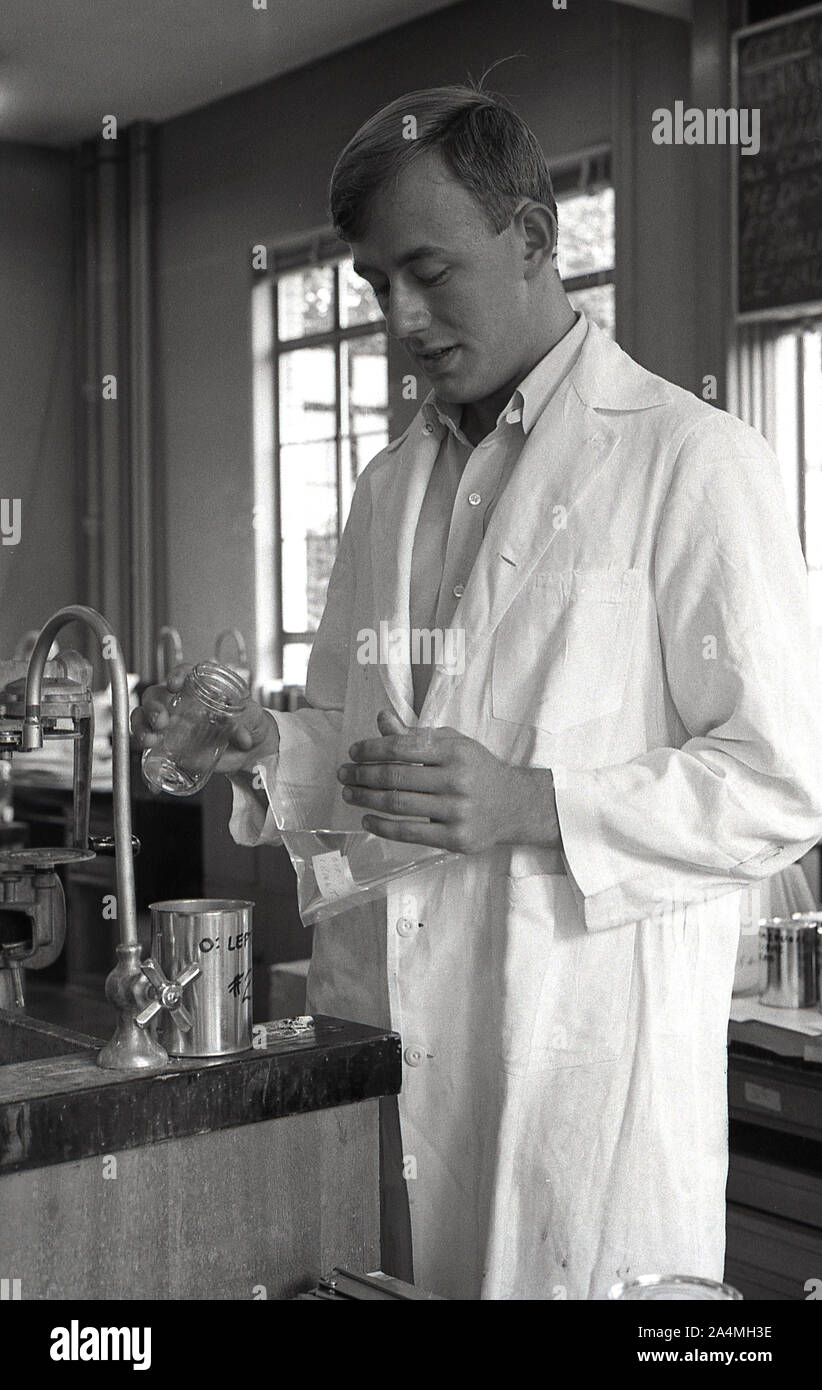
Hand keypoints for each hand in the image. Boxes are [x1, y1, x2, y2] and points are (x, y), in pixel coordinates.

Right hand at [130, 665, 279, 774]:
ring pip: (144, 721)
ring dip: (141, 729)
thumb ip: (247, 722)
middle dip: (152, 708)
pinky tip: (154, 780)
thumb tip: (241, 735)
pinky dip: (148, 767)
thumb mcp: (253, 718)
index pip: (183, 673)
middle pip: (155, 697)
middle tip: (160, 722)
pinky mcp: (171, 748)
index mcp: (201, 688)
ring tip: (150, 741)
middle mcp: (181, 704)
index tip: (174, 684)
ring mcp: (173, 726)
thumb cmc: (250, 723)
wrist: (251, 750)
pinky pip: (152, 755)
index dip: (176, 675)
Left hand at [336, 709, 559, 853]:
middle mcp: (457, 779)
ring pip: (398, 804)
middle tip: (343, 774)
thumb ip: (416, 735)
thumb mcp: (453, 744)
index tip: (353, 752)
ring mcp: (457, 811)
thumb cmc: (477, 770)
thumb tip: (381, 719)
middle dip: (362, 774)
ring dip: (365, 798)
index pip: (402, 746)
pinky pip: (408, 833)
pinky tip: (367, 819)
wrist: (515, 805)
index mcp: (454, 751)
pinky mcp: (455, 838)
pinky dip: (382, 826)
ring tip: (348, 794)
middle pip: (395, 776)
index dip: (371, 749)